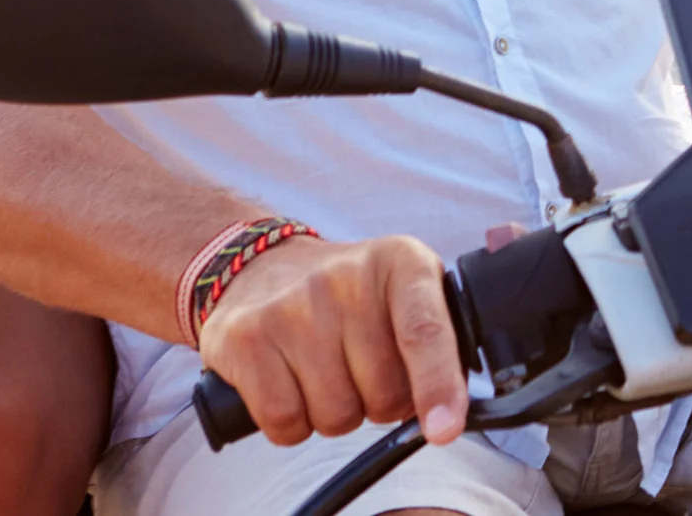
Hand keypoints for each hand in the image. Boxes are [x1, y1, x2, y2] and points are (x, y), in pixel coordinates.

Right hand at [196, 235, 467, 447]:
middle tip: (359, 371)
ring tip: (323, 373)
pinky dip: (292, 424)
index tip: (444, 429)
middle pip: (383, 392)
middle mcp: (346, 277)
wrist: (260, 268)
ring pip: (335, 415)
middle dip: (379, 402)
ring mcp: (291, 306)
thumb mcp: (403, 291)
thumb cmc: (348, 296)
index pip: (425, 331)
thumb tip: (446, 413)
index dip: (438, 385)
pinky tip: (290, 387)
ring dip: (334, 414)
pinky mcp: (244, 338)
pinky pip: (285, 421)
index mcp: (402, 262)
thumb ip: (436, 340)